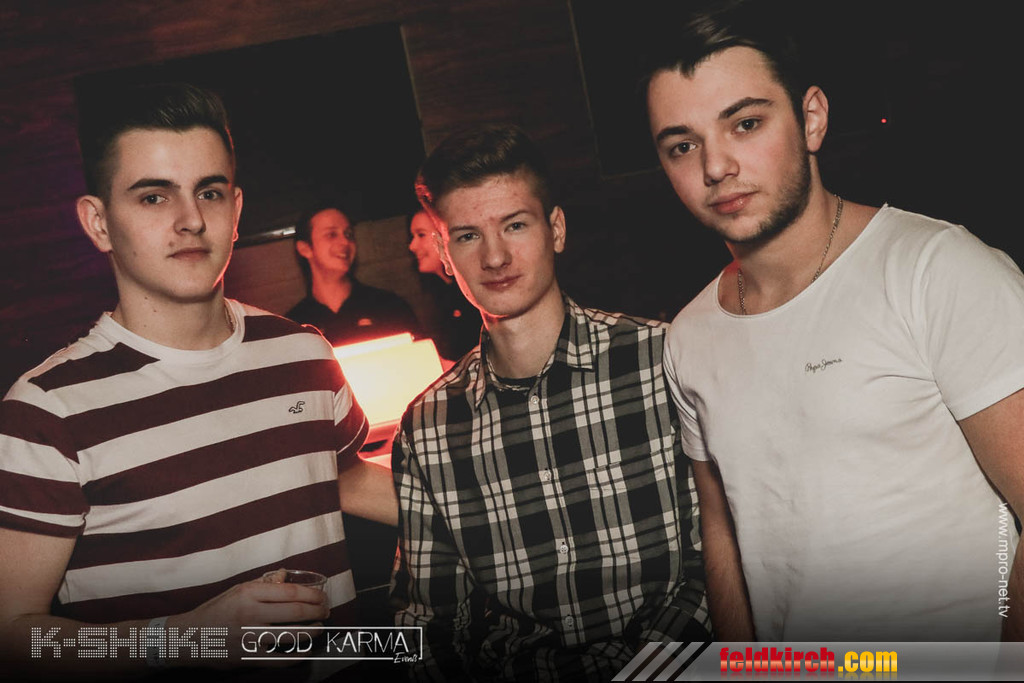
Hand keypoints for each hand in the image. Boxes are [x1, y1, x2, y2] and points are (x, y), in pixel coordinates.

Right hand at [171, 579, 329, 664]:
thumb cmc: (214, 611)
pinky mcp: (247, 658)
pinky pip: (279, 659)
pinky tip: (305, 652)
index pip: (290, 592)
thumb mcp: (236, 590)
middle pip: (295, 612)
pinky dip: (296, 656)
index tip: (322, 596)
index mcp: (249, 594)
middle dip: (317, 611)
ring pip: (291, 636)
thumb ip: (263, 583)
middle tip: (326, 611)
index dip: (312, 594)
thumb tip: (286, 575)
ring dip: (311, 632)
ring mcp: (249, 638)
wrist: (187, 638)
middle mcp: (251, 614)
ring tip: (319, 629)